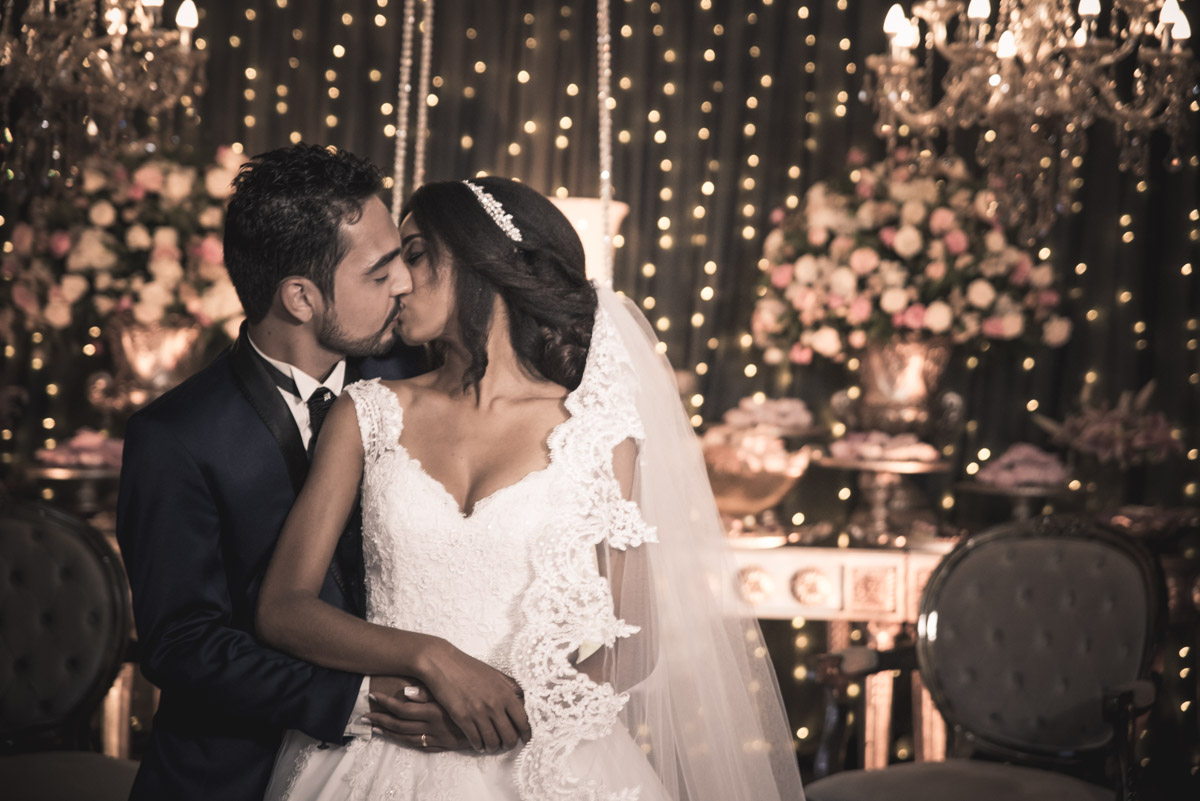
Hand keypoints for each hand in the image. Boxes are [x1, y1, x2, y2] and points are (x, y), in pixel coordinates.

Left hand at [364, 676, 470, 751]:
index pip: (402, 709)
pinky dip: (403, 741)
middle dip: (380, 719)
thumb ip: (428, 692)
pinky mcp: (442, 745)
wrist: (494, 724)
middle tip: (364, 715)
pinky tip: (394, 737)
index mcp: (434, 711)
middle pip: (399, 725)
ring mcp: (436, 737)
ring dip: (387, 731)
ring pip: (406, 737)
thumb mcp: (454, 694)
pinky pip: (417, 745)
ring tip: (372, 725)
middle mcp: (432, 726)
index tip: (373, 696)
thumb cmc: (474, 700)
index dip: (386, 704)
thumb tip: (406, 690)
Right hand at [416, 640, 530, 753]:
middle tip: (506, 745)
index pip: (522, 720)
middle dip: (509, 744)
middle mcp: (495, 705)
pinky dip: (478, 746)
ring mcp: (478, 712)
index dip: (526, 733)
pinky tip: (478, 745)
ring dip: (493, 747)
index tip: (525, 739)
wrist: (443, 664)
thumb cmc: (469, 667)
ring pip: (492, 741)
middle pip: (509, 735)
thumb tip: (523, 698)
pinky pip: (475, 740)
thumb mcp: (495, 673)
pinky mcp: (462, 718)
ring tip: (491, 746)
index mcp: (505, 693)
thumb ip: (510, 686)